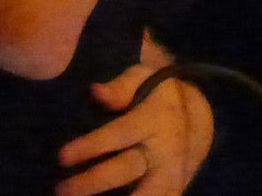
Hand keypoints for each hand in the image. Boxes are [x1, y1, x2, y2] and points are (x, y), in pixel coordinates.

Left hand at [56, 63, 214, 194]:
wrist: (200, 115)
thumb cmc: (159, 93)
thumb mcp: (143, 78)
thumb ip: (120, 87)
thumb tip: (95, 91)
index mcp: (152, 118)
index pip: (119, 134)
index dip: (91, 146)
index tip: (62, 157)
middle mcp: (163, 149)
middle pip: (126, 169)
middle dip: (93, 182)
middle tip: (61, 190)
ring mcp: (171, 174)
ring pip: (146, 195)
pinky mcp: (175, 189)